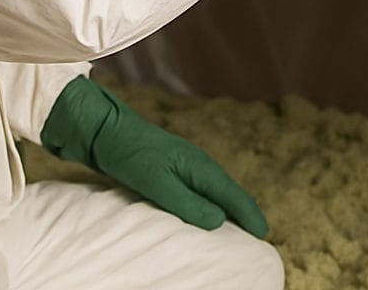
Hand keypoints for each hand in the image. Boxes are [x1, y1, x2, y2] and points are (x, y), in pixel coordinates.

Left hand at [41, 78, 268, 236]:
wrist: (103, 130)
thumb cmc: (128, 155)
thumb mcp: (157, 183)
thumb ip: (188, 203)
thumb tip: (219, 221)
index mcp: (200, 167)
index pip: (233, 196)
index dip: (250, 216)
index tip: (263, 235)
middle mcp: (198, 165)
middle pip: (228, 193)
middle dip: (243, 213)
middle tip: (256, 237)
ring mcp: (185, 166)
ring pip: (214, 192)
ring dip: (227, 210)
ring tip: (235, 231)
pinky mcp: (171, 170)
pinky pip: (199, 191)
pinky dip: (209, 204)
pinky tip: (204, 214)